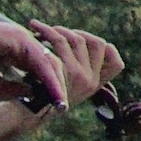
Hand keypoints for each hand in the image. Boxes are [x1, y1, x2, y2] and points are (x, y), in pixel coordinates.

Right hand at [0, 0, 73, 111]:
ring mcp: (22, 38)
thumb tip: (32, 95)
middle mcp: (23, 43)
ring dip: (57, 84)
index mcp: (15, 51)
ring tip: (60, 105)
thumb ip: (9, 88)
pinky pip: (41, 60)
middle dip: (58, 87)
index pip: (40, 70)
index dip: (48, 88)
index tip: (52, 108)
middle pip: (51, 66)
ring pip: (50, 62)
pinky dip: (48, 77)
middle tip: (61, 109)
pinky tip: (52, 93)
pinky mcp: (18, 38)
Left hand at [0, 23, 124, 136]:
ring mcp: (81, 76)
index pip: (117, 63)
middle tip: (59, 33)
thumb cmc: (41, 97)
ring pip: (78, 39)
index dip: (108, 50)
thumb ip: (78, 72)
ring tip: (41, 29)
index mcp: (95, 86)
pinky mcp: (65, 70)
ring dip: (59, 30)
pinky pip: (60, 41)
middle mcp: (92, 81)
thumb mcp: (67, 89)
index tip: (87, 44)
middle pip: (98, 43)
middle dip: (78, 33)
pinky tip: (35, 28)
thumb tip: (78, 43)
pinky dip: (47, 31)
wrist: (24, 112)